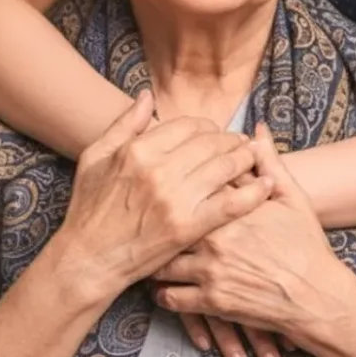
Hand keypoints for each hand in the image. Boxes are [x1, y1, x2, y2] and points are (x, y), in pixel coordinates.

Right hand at [52, 91, 273, 309]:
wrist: (88, 261)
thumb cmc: (89, 209)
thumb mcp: (95, 158)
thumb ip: (124, 124)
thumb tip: (146, 95)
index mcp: (138, 150)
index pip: (188, 125)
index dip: (207, 126)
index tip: (214, 132)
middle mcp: (159, 171)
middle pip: (211, 143)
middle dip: (230, 139)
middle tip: (240, 142)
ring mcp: (175, 200)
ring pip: (224, 167)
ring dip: (245, 158)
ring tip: (253, 157)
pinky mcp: (188, 227)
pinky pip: (230, 203)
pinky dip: (253, 192)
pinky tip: (266, 185)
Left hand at [152, 123, 347, 351]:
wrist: (316, 296)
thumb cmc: (306, 244)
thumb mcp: (292, 197)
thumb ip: (270, 161)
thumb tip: (255, 130)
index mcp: (233, 206)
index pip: (194, 183)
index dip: (180, 182)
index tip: (173, 182)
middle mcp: (217, 236)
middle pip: (170, 218)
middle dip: (159, 216)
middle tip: (150, 214)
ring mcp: (211, 270)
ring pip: (163, 260)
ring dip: (156, 256)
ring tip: (153, 251)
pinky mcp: (211, 301)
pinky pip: (170, 296)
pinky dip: (162, 291)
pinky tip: (163, 284)